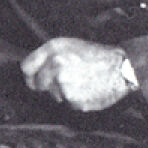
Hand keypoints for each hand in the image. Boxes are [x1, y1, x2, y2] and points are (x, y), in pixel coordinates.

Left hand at [20, 38, 134, 111]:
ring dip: (62, 91)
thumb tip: (31, 70)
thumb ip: (49, 55)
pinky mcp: (73, 100)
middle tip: (65, 80)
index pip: (26, 67)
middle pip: (36, 84)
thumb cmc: (97, 56)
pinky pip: (67, 103)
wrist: (121, 69)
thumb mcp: (71, 45)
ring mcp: (64, 84)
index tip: (36, 78)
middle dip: (47, 84)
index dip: (30, 74)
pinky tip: (86, 89)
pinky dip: (75, 99)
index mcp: (54, 49)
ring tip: (81, 81)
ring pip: (53, 94)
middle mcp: (56, 65)